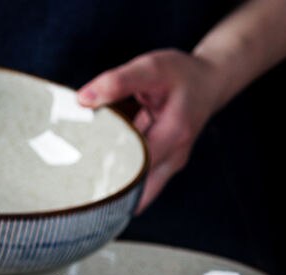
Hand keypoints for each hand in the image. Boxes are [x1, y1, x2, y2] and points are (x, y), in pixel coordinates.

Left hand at [78, 49, 221, 212]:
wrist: (210, 82)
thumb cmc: (181, 74)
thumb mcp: (153, 67)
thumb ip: (119, 81)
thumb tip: (84, 99)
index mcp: (173, 134)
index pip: (136, 167)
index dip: (107, 173)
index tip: (80, 175)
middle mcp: (173, 158)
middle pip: (136, 189)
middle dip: (106, 191)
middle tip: (75, 191)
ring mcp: (169, 167)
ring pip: (138, 195)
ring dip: (113, 194)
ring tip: (83, 192)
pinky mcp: (162, 169)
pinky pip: (139, 187)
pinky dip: (120, 185)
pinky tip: (97, 181)